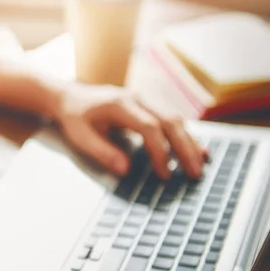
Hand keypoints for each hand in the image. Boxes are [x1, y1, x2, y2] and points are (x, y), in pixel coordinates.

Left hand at [53, 83, 205, 179]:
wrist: (69, 96)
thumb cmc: (74, 117)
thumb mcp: (81, 136)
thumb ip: (103, 152)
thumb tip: (126, 170)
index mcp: (120, 104)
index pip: (149, 127)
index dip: (160, 151)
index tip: (164, 174)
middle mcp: (137, 99)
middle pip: (170, 121)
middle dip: (185, 148)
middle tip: (194, 173)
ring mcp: (144, 100)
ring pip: (175, 119)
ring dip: (189, 142)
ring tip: (200, 166)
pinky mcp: (147, 106)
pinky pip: (170, 120)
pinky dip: (184, 136)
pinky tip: (197, 150)